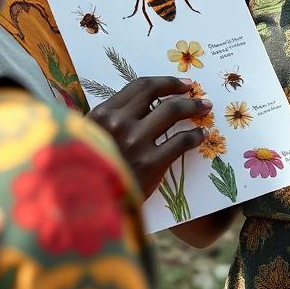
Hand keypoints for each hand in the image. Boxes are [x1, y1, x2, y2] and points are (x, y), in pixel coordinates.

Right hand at [89, 77, 210, 198]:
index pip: (141, 86)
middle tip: (197, 94)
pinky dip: (194, 136)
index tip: (182, 84)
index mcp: (102, 114)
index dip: (166, 83)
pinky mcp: (150, 164)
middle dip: (183, 93)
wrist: (85, 206)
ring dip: (193, 108)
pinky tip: (200, 135)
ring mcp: (135, 142)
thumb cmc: (87, 172)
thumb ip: (110, 122)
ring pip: (172, 113)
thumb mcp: (88, 139)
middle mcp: (119, 123)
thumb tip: (144, 108)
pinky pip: (180, 141)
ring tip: (204, 109)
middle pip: (160, 97)